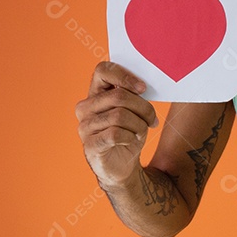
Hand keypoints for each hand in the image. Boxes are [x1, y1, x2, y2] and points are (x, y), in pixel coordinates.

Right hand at [76, 60, 158, 187]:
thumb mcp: (134, 110)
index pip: (103, 70)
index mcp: (96, 93)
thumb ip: (133, 95)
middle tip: (151, 119)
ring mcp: (85, 126)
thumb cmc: (128, 133)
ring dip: (139, 125)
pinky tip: (131, 141)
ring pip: (120, 115)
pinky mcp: (90, 144)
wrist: (122, 165)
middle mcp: (86, 107)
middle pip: (119, 95)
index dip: (125, 76)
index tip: (143, 88)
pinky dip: (130, 137)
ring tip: (141, 132)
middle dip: (143, 107)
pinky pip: (116, 134)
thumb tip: (142, 86)